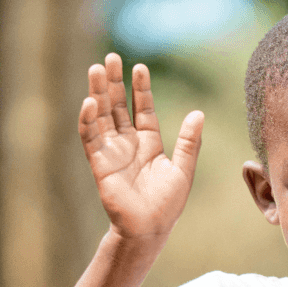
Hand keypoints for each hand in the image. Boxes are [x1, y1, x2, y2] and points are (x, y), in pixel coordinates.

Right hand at [79, 53, 203, 241]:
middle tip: (111, 57)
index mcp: (148, 142)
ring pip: (102, 116)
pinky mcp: (100, 164)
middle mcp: (128, 143)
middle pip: (118, 106)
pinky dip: (88, 120)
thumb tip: (199, 113)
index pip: (143, 108)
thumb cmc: (167, 204)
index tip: (140, 66)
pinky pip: (91, 138)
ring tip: (96, 69)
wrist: (150, 229)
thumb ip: (189, 142)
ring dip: (98, 93)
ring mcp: (112, 152)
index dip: (141, 88)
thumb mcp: (183, 169)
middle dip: (114, 82)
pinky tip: (90, 102)